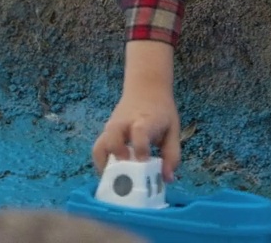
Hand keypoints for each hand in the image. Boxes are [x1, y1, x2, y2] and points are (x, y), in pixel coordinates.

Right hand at [92, 40, 180, 180]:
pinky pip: (98, 150)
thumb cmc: (161, 112)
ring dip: (106, 166)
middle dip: (117, 157)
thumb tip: (167, 179)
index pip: (139, 131)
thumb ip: (171, 155)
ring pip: (100, 147)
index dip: (140, 147)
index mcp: (145, 121)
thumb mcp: (172, 130)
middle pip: (112, 139)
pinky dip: (102, 164)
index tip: (144, 161)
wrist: (146, 89)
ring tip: (117, 180)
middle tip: (127, 173)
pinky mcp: (105, 133)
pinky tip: (113, 175)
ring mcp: (111, 128)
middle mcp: (124, 123)